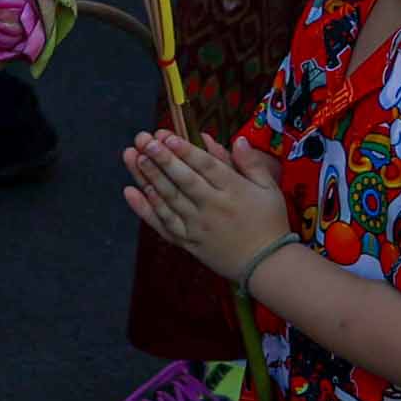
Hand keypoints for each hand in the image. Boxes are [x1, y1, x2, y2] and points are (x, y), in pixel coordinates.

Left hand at [121, 127, 292, 278]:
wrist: (266, 265)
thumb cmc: (270, 222)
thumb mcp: (269, 189)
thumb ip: (251, 163)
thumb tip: (238, 139)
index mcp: (233, 191)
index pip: (205, 166)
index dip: (184, 150)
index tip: (166, 135)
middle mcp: (212, 208)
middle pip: (182, 180)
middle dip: (161, 158)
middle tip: (143, 140)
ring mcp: (197, 227)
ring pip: (168, 199)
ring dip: (148, 177)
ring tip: (134, 157)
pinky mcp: (188, 242)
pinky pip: (163, 224)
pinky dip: (145, 209)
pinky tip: (130, 192)